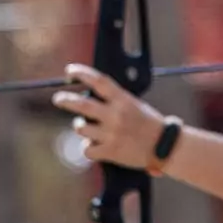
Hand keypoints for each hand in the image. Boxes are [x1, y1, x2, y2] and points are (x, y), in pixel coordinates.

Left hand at [51, 64, 168, 168]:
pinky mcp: (110, 151)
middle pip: (82, 105)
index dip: (82, 73)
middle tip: (58, 98)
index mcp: (123, 100)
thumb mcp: (134, 105)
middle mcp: (116, 115)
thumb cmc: (149, 124)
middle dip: (66, 99)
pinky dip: (88, 147)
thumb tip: (89, 96)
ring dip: (79, 126)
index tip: (70, 70)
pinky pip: (87, 149)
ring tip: (83, 125)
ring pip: (81, 127)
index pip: (99, 81)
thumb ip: (114, 101)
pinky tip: (94, 145)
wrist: (164, 146)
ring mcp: (112, 134)